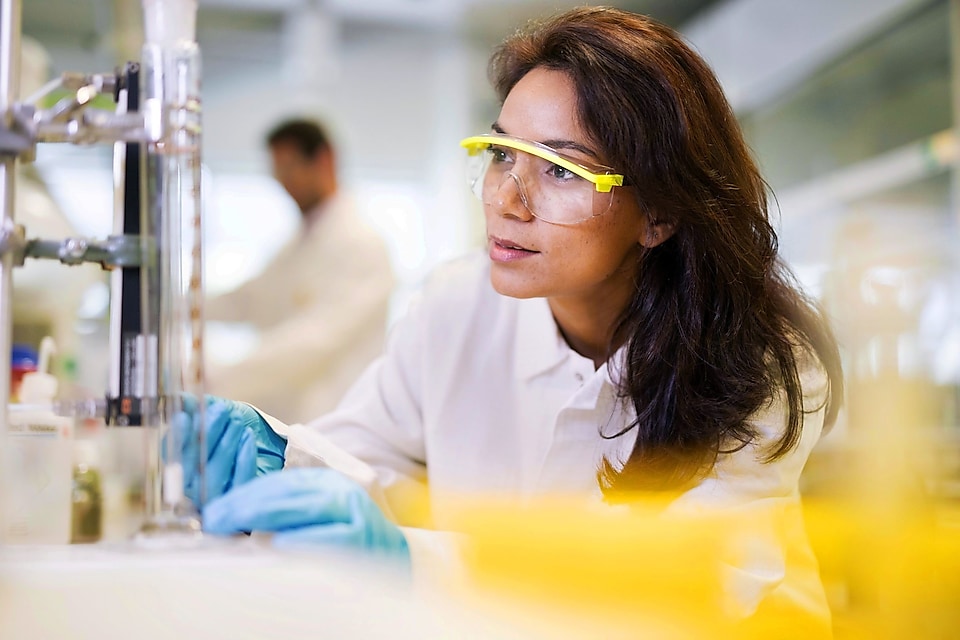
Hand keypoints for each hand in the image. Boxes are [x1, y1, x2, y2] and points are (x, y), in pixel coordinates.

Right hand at [175, 395, 286, 504]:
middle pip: (192, 467)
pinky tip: (248, 437)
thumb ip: (194, 407)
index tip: (185, 417)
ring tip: (237, 421)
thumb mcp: (212, 412)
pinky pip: (239, 483)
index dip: (177, 437)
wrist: (266, 445)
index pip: (170, 455)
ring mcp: (213, 499)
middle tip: (222, 410)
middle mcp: (190, 487)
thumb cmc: (231, 428)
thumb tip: (182, 400)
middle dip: (207, 435)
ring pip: (214, 476)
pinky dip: (243, 458)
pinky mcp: (237, 501)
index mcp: (176, 464)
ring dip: (226, 444)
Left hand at [202, 467, 408, 558]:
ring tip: (232, 525)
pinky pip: (326, 538)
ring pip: (302, 509)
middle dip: (244, 506)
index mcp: (329, 484)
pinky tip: (276, 545)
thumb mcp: (320, 520)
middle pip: (286, 493)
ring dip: (263, 517)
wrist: (402, 564)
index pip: (280, 483)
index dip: (244, 494)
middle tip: (214, 520)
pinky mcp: (361, 539)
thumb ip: (289, 515)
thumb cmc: (352, 546)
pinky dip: (301, 541)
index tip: (216, 509)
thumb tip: (240, 518)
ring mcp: (353, 514)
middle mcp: (341, 493)